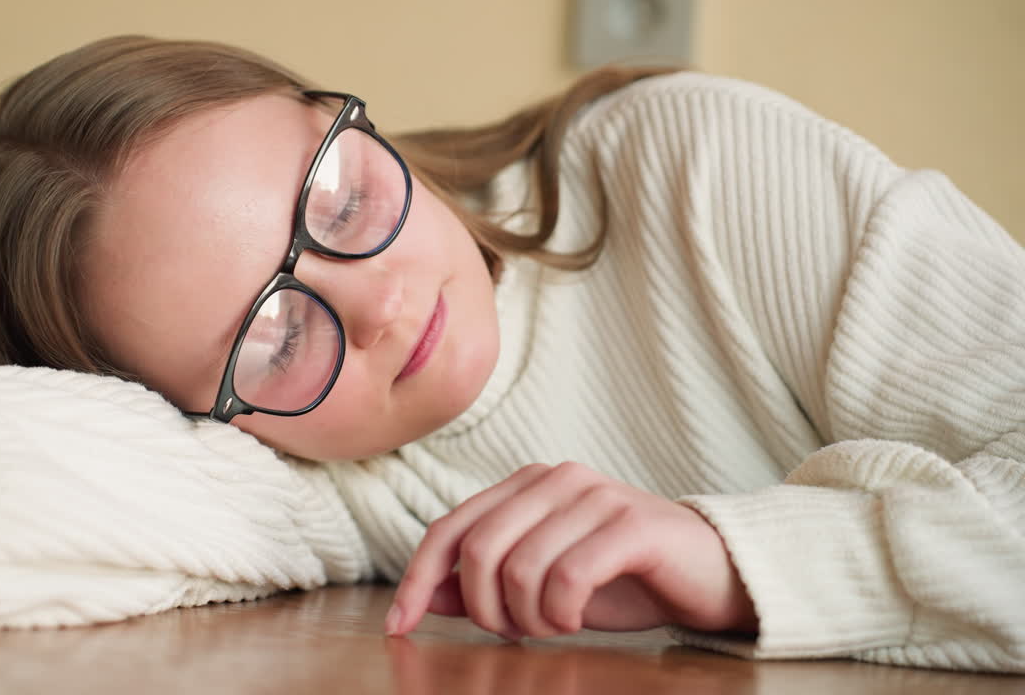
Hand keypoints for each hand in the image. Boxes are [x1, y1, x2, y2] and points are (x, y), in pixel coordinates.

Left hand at [386, 462, 756, 639]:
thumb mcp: (544, 586)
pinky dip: (561, 612)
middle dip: (485, 610)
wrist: (715, 572)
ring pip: (520, 567)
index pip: (449, 529)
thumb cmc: (626, 579)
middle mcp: (556, 478)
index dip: (418, 580)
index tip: (398, 626)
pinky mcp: (631, 524)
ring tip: (556, 626)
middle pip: (478, 551)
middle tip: (518, 633)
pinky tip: (576, 619)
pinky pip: (567, 575)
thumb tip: (428, 597)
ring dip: (530, 617)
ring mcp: (595, 495)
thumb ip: (485, 584)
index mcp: (526, 485)